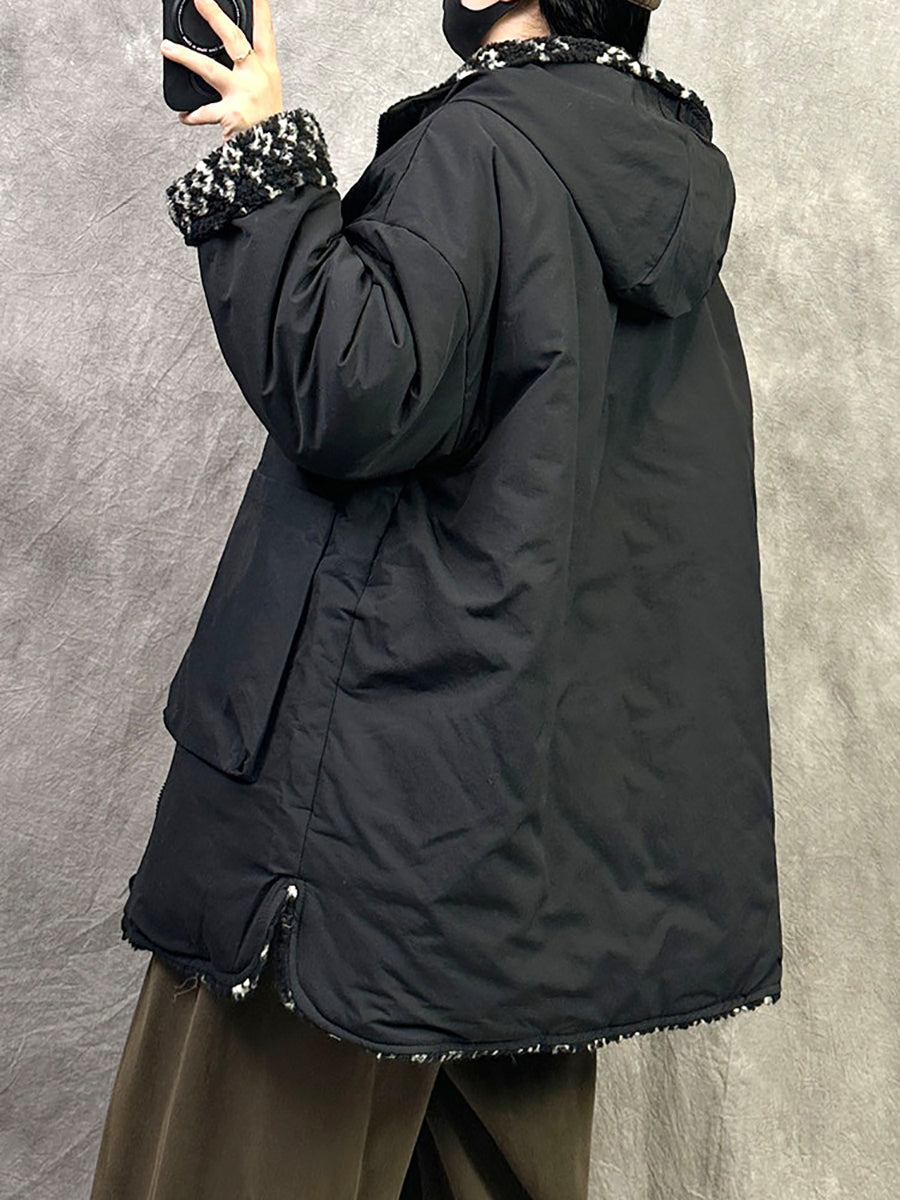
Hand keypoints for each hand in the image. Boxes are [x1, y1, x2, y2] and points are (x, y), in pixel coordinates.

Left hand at [160, 0, 283, 141]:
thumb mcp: (268, 92)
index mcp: (268, 69)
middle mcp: (257, 76)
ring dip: (185, 57)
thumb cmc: (270, 123)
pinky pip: (204, 112)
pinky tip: (183, 115)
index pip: (264, 30)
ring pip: (209, 68)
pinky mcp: (231, 114)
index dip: (260, 8)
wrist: (275, 154)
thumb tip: (231, 55)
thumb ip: (250, 71)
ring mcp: (244, 94)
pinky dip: (192, 114)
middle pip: (233, 38)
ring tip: (166, 48)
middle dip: (214, 15)